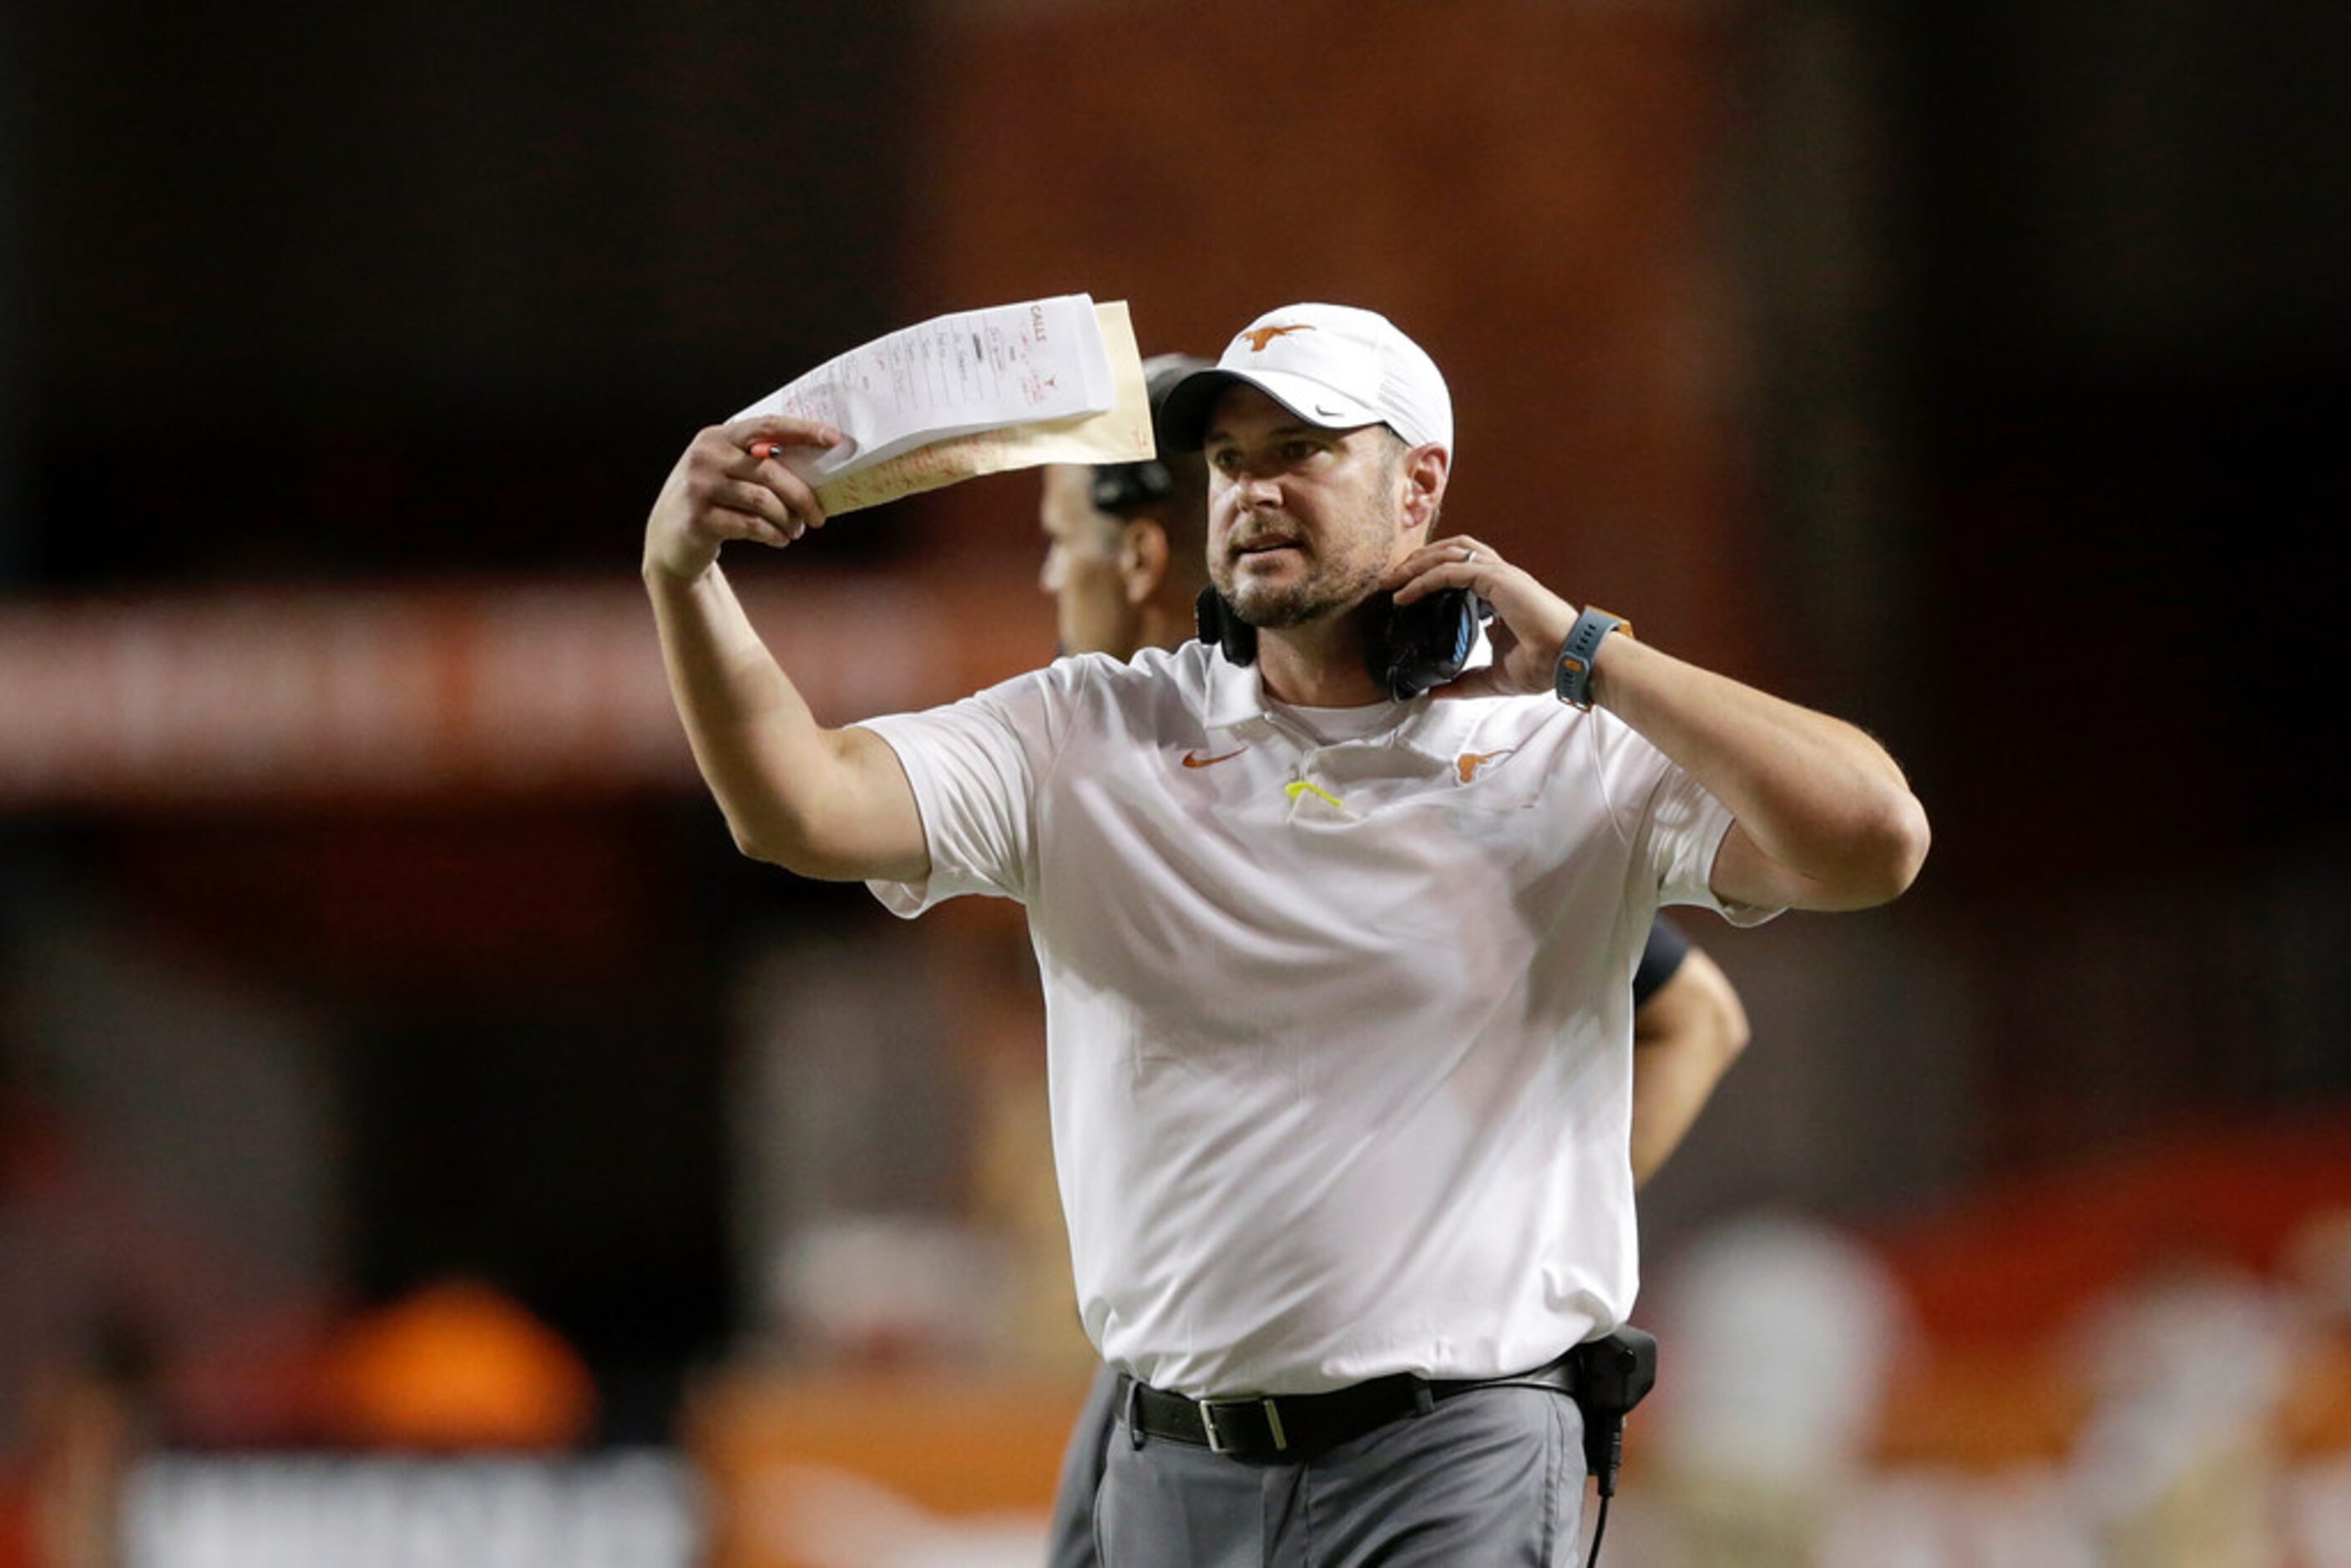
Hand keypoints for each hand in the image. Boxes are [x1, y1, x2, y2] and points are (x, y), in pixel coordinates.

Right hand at [643, 415, 844, 582]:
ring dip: (788, 519)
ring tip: (795, 531)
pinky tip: (779, 539)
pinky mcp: (699, 519)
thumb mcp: (726, 470)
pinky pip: (751, 525)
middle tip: (819, 516)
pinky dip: (773, 534)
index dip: (804, 431)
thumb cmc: (712, 499)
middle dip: (803, 496)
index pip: (767, 425)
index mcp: (718, 436)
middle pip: (771, 471)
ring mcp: (699, 487)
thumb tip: (818, 467)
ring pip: (764, 501)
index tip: (836, 440)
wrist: (668, 537)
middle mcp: (706, 456)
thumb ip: (759, 462)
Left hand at [1383, 535, 1578, 699]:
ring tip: (1393, 580)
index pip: (1462, 568)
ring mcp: (1501, 574)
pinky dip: (1424, 578)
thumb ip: (1465, 683)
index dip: (1432, 574)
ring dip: (1418, 562)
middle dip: (1419, 561)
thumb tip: (1436, 694)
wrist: (1569, 662)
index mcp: (1501, 593)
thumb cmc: (1543, 666)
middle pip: (1453, 551)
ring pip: (1451, 552)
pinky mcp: (1499, 579)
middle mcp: (1501, 577)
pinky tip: (1404, 595)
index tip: (1404, 595)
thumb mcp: (1492, 679)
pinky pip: (1451, 571)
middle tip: (1391, 581)